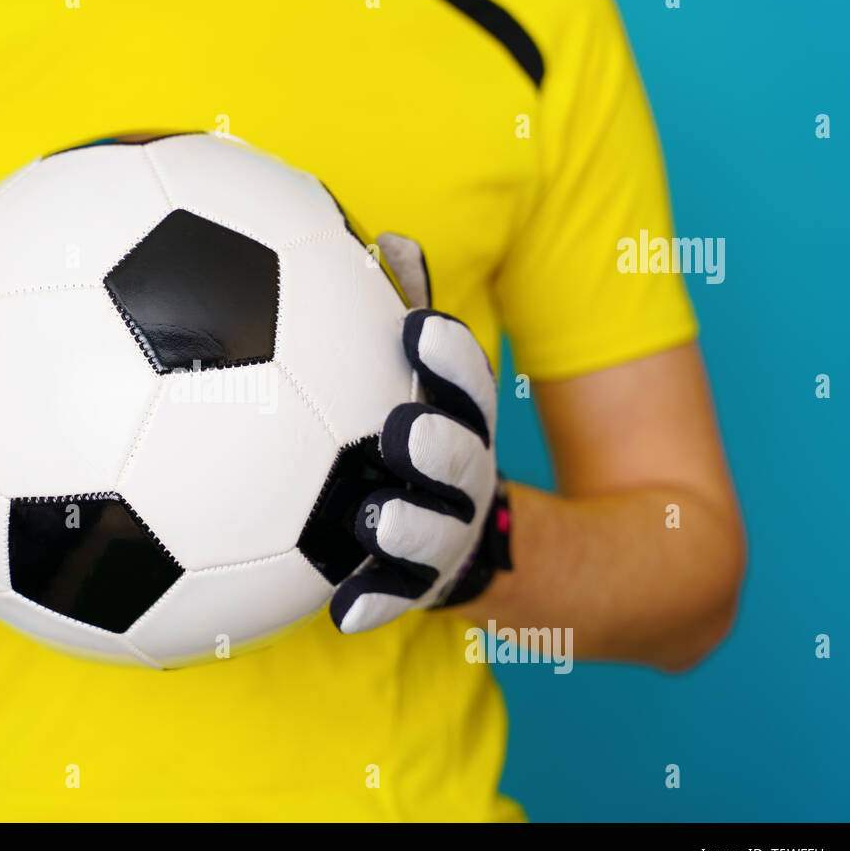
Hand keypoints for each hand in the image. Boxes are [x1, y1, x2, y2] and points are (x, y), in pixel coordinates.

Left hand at [330, 237, 510, 633]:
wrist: (505, 553)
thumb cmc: (436, 446)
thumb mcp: (434, 387)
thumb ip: (409, 316)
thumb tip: (393, 237)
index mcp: (464, 424)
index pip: (470, 386)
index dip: (449, 359)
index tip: (416, 329)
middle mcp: (465, 480)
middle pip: (465, 460)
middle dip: (442, 446)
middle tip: (404, 430)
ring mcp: (451, 538)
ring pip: (436, 534)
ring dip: (410, 528)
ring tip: (378, 520)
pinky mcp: (425, 587)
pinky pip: (399, 599)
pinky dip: (375, 603)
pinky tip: (344, 613)